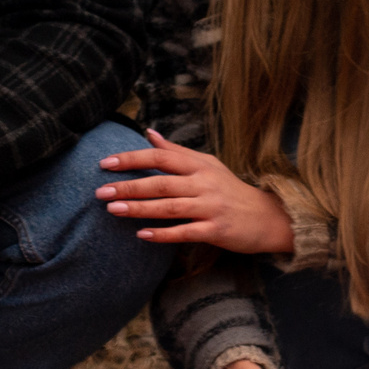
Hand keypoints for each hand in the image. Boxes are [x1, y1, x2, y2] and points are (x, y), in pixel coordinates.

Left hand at [95, 129, 294, 253]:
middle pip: (161, 183)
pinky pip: (186, 232)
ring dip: (140, 209)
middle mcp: (205, 184)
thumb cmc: (231, 190)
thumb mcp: (207, 165)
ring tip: (113, 209)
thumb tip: (149, 133)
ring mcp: (211, 208)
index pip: (161, 157)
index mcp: (200, 165)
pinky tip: (142, 234)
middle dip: (129, 186)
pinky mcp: (216, 230)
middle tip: (100, 191)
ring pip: (170, 207)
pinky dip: (163, 234)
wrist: (267, 217)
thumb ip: (176, 152)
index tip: (106, 163)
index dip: (132, 159)